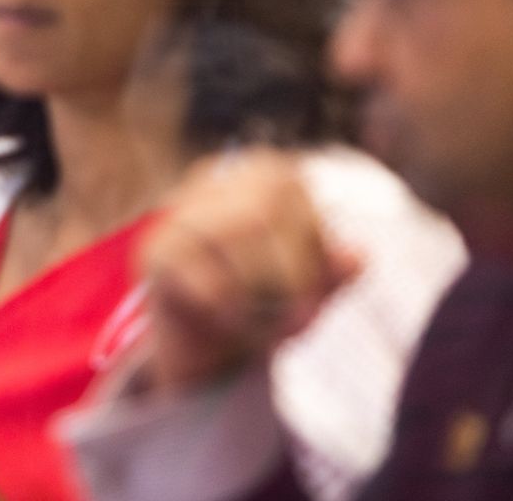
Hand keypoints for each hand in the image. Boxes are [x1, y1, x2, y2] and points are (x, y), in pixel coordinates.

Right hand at [139, 148, 360, 394]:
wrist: (204, 341)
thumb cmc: (266, 300)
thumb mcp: (313, 287)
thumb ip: (337, 271)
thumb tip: (358, 256)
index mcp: (255, 170)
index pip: (290, 189)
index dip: (312, 240)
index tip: (315, 284)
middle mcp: (209, 179)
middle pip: (261, 210)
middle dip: (290, 270)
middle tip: (302, 318)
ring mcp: (175, 213)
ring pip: (232, 234)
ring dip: (260, 293)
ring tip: (267, 323)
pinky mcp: (154, 252)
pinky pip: (203, 279)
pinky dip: (228, 311)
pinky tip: (230, 323)